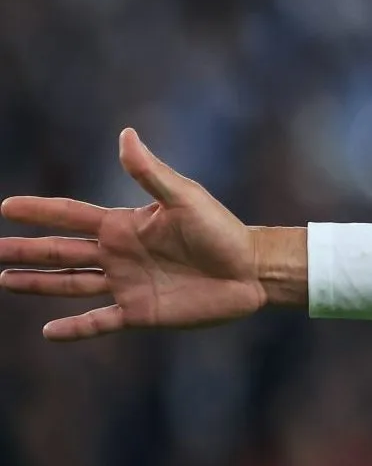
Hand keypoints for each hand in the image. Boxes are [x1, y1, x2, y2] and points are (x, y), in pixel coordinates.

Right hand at [0, 129, 298, 339]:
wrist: (253, 270)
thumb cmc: (222, 230)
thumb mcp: (184, 198)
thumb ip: (150, 173)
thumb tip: (125, 135)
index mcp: (124, 225)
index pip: (70, 216)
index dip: (39, 211)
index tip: (5, 206)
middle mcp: (118, 255)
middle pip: (61, 251)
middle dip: (26, 249)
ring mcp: (127, 285)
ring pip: (70, 284)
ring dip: (38, 283)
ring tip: (6, 280)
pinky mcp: (141, 313)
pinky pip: (99, 321)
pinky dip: (75, 328)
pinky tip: (48, 331)